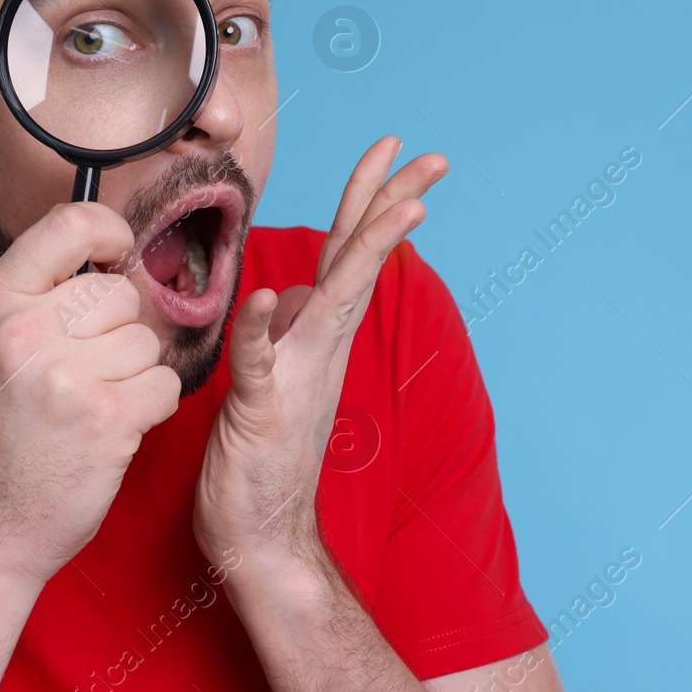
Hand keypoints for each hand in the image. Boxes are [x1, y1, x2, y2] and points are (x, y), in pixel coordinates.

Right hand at [0, 202, 182, 587]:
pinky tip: (111, 428)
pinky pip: (164, 385)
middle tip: (83, 372)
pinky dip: (150, 408)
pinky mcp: (106, 418)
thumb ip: (30, 292)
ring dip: (133, 374)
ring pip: (146, 342)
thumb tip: (94, 242)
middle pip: (119, 292)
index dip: (107, 232)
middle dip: (118, 331)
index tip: (113, 255)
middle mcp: (24, 332)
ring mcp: (65, 376)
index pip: (71, 222)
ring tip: (88, 406)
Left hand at [193, 137, 447, 573]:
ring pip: (333, 301)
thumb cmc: (262, 459)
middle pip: (357, 261)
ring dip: (364, 253)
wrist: (259, 539)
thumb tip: (284, 298)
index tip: (400, 151)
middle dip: (391, 202)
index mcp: (321, 338)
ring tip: (399, 206)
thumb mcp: (273, 379)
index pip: (350, 255)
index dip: (373, 200)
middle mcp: (318, 350)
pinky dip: (262, 331)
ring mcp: (294, 380)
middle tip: (432, 154)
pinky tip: (267, 297)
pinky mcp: (258, 416)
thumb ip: (283, 334)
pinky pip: (259, 366)